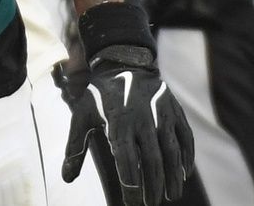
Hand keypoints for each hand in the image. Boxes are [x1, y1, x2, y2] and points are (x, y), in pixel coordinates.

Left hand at [63, 45, 193, 205]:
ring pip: (172, 151)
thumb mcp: (82, 115)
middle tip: (151, 204)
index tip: (131, 202)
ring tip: (171, 196)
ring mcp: (162, 113)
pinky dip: (187, 157)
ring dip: (173, 176)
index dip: (130, 182)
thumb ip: (75, 147)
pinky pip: (185, 137)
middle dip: (153, 186)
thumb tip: (67, 177)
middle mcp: (143, 118)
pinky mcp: (175, 110)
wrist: (123, 62)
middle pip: (152, 159)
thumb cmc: (99, 95)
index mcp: (118, 121)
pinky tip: (183, 174)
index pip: (126, 159)